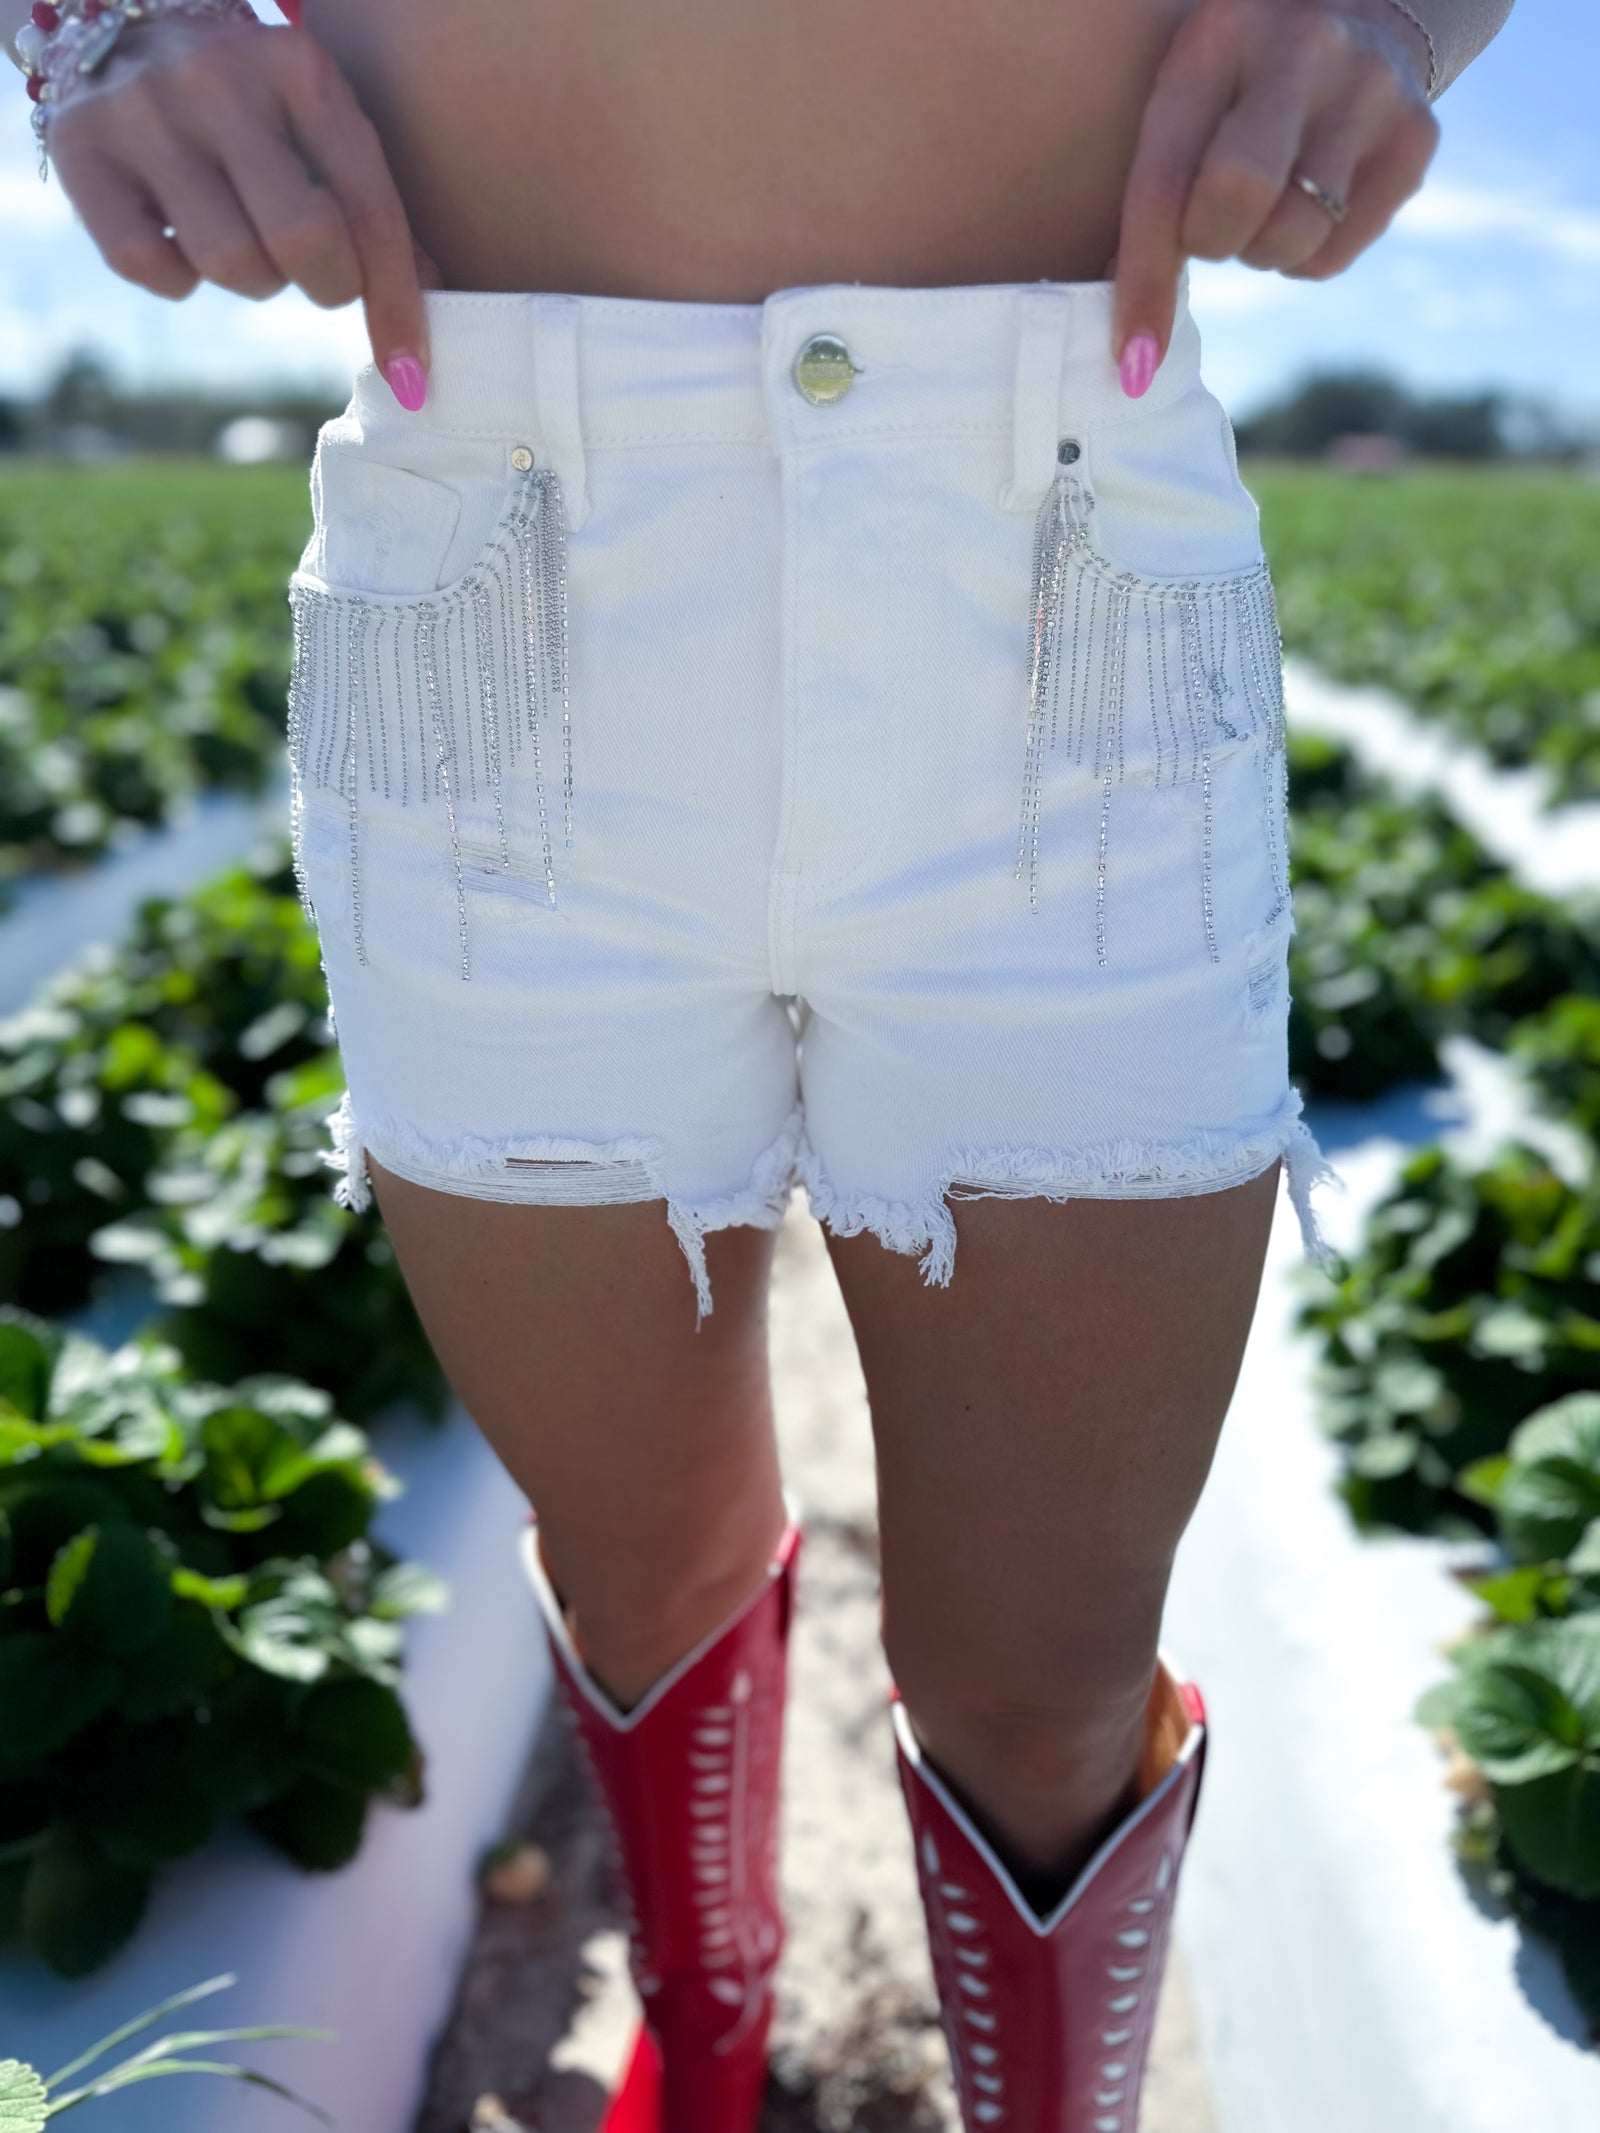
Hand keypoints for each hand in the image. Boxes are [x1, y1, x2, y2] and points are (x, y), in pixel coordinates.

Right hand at [44, 13, 438, 407]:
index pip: (368, 208)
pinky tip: (180, 235)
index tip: (414, 374)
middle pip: (302, 243)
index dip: (398, 303)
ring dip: (252, 281)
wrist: (125, 25)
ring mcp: (143, 110)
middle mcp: (218, 79)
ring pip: (229, 265)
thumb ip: (370, 208)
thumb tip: (428, 315)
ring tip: (242, 235)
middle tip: (314, 271)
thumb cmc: (253, 104)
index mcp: (299, 69)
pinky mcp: (81, 149)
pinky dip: (176, 278)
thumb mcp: (318, 124)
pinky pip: (149, 268)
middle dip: (325, 285)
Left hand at [1110, 0, 1439, 397]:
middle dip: (1211, 242)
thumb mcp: (1184, 101)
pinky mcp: (1416, 137)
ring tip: (1263, 204)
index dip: (1144, 279)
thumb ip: (1153, 194)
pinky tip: (1306, 203)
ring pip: (1292, 240)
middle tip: (1211, 225)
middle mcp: (1305, 46)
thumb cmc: (1236, 86)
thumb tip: (1134, 353)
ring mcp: (1371, 88)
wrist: (1360, 14)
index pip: (1168, 178)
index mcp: (1220, 34)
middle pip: (1239, 199)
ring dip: (1258, 252)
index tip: (1132, 359)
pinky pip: (1333, 258)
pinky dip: (1302, 259)